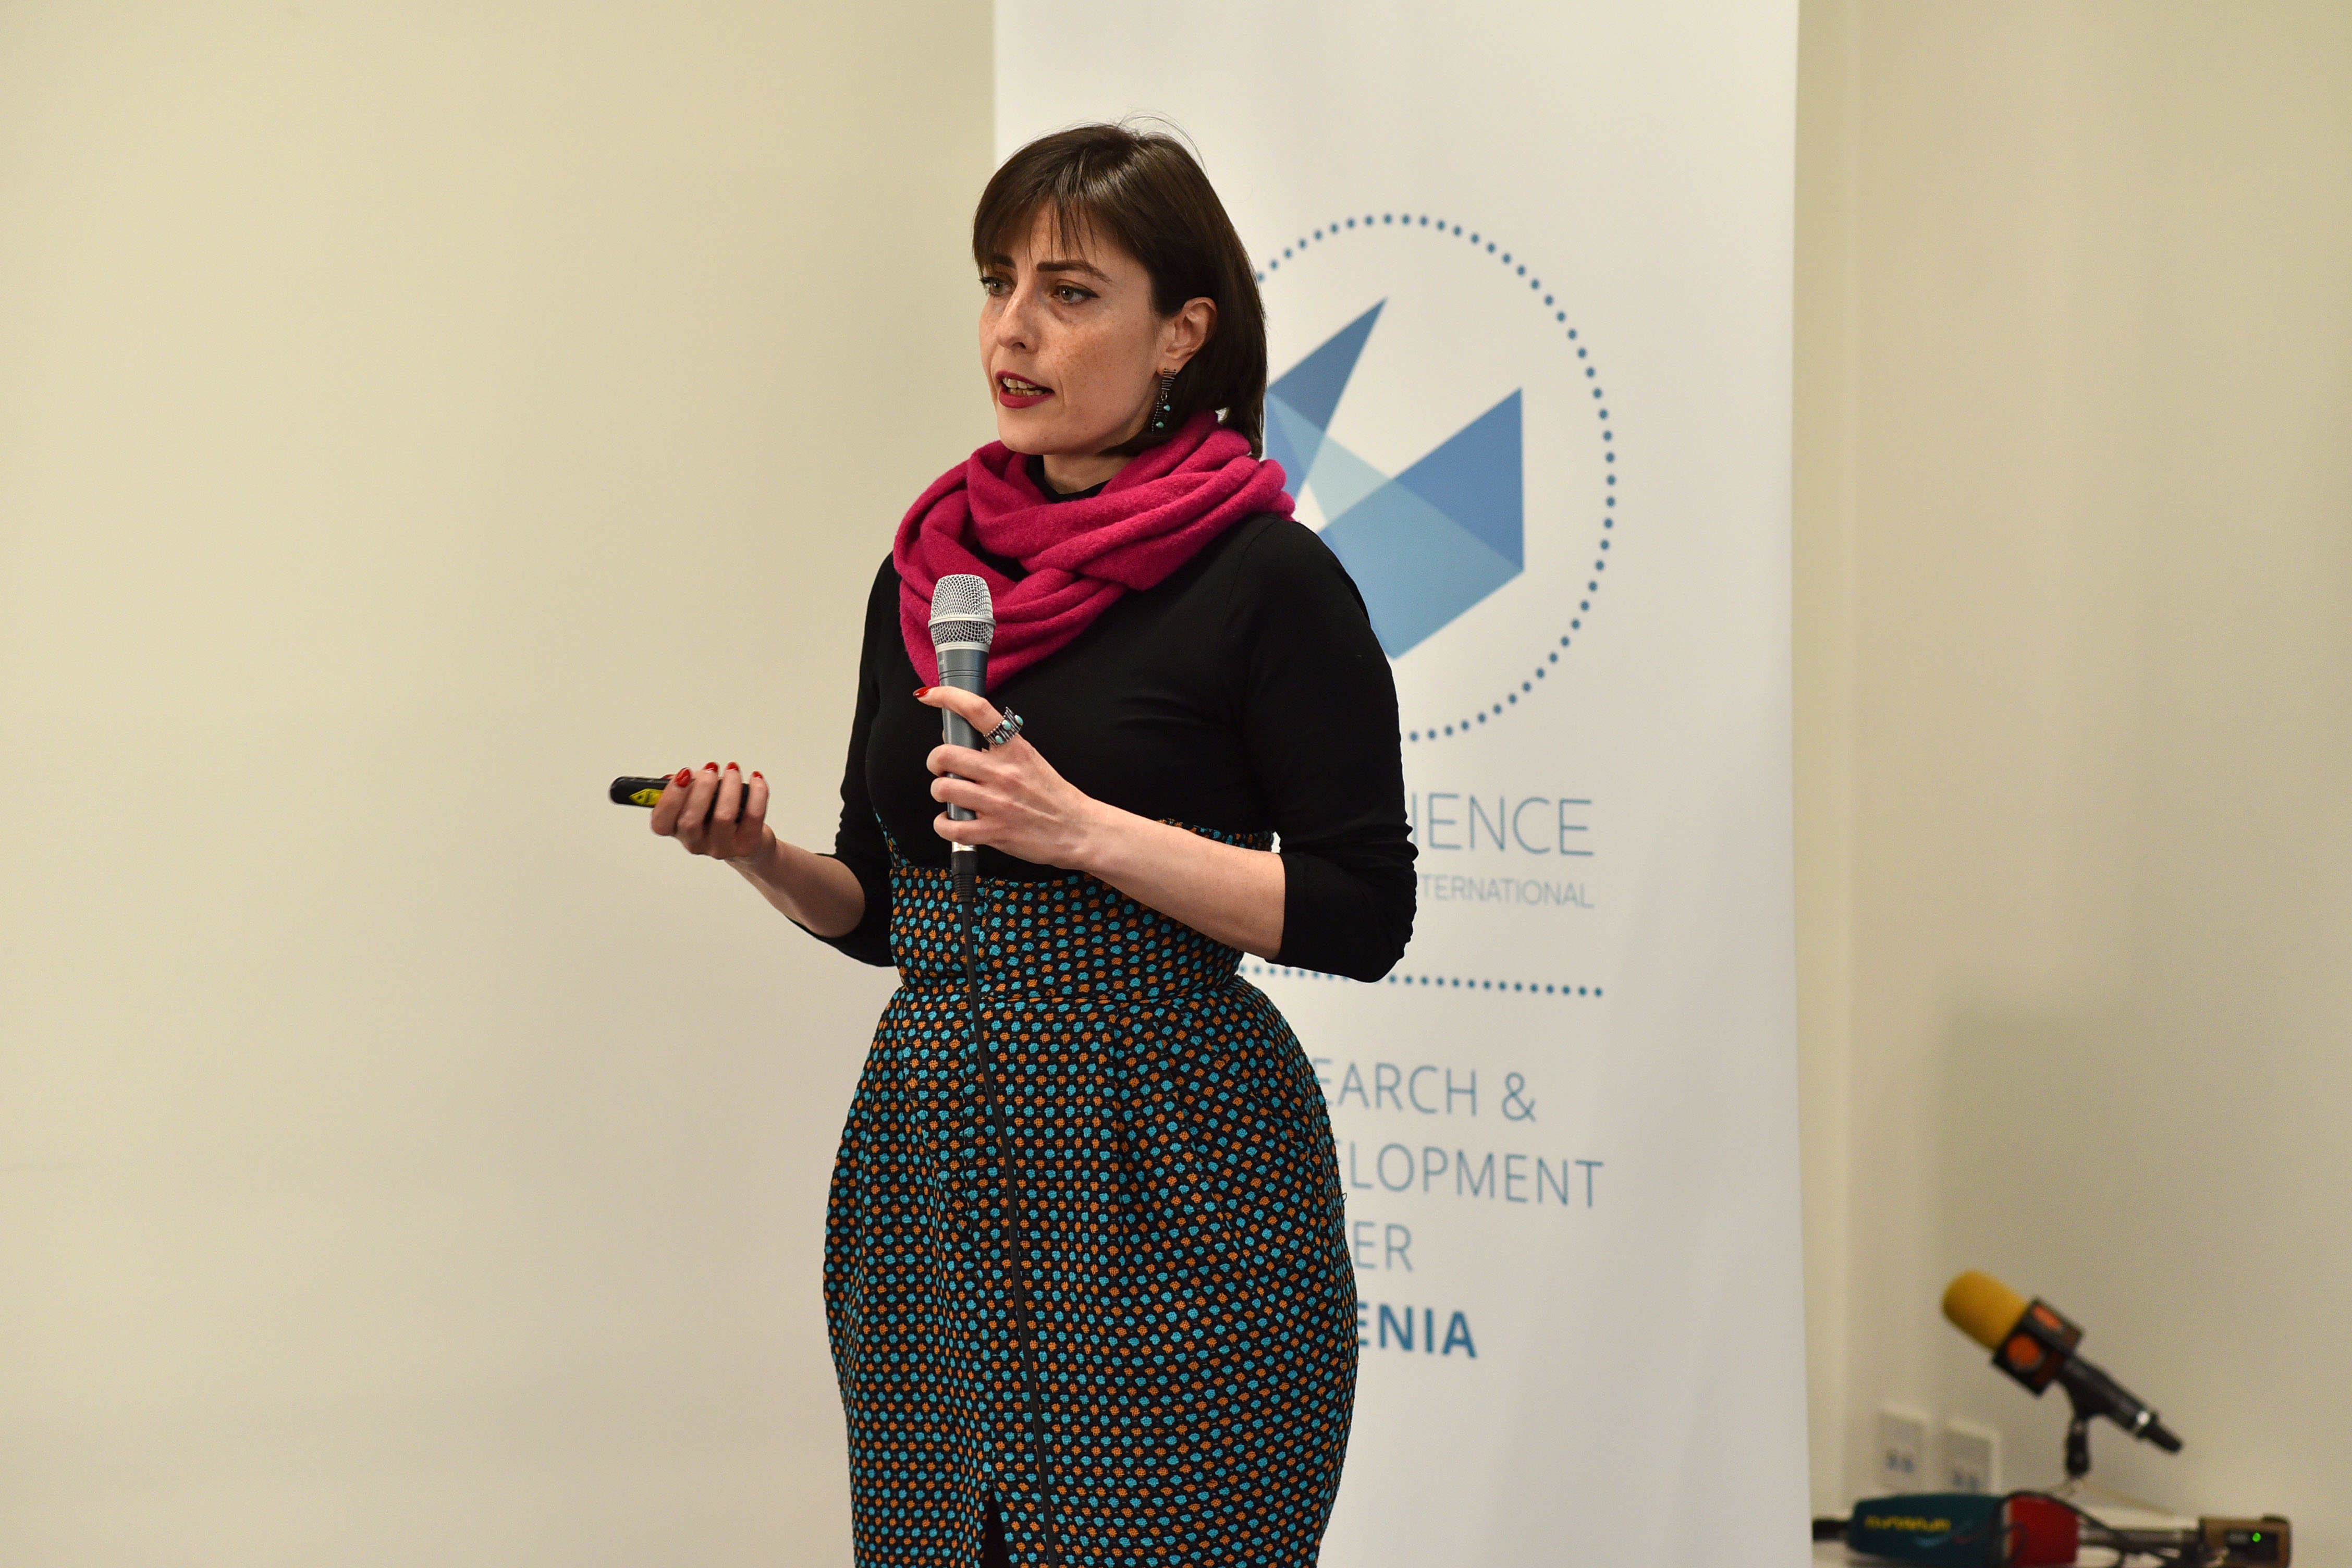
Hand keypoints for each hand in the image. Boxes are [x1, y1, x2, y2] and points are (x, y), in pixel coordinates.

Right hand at [649, 761, 772, 863]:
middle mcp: (695, 842)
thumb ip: (687, 787)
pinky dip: (756, 793)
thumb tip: (683, 775)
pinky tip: (755, 779)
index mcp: (676, 830)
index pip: (661, 823)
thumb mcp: (696, 801)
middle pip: (690, 821)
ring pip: (723, 817)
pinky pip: (753, 817)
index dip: (669, 798)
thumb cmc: (717, 816)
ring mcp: (721, 847)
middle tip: (711, 769)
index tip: (683, 774)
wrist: (749, 843)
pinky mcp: (746, 846)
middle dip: (701, 788)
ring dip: (729, 786)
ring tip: (732, 771)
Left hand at [917, 687, 1106, 869]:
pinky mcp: (994, 831)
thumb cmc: (1053, 796)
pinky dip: (944, 824)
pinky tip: (952, 820)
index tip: (930, 695)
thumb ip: (998, 748)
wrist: (1078, 829)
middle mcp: (1004, 773)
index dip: (948, 696)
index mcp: (1015, 749)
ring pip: (943, 788)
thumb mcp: (1030, 759)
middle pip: (945, 754)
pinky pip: (951, 827)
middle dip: (935, 761)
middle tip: (941, 767)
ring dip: (940, 792)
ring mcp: (998, 803)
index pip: (977, 711)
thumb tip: (959, 739)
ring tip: (951, 795)